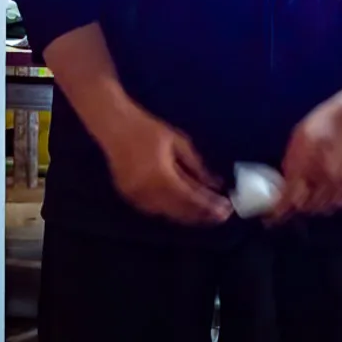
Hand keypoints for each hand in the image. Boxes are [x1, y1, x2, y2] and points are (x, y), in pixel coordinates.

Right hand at [101, 105, 231, 225]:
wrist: (115, 126)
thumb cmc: (148, 130)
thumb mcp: (179, 143)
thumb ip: (197, 167)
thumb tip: (216, 184)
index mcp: (161, 177)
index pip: (191, 199)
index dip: (209, 206)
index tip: (227, 210)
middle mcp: (148, 192)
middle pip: (180, 211)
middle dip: (202, 215)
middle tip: (221, 216)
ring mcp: (136, 197)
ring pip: (168, 214)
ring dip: (188, 215)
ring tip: (206, 214)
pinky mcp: (129, 197)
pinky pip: (155, 210)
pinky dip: (171, 210)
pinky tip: (183, 208)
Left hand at [269, 67, 341, 223]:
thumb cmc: (328, 120)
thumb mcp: (300, 136)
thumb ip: (291, 161)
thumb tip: (284, 180)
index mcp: (307, 167)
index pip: (289, 199)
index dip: (277, 212)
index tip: (270, 218)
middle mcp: (325, 180)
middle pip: (306, 207)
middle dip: (295, 207)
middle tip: (289, 204)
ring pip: (324, 208)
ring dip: (313, 206)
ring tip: (307, 199)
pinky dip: (332, 203)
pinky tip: (327, 194)